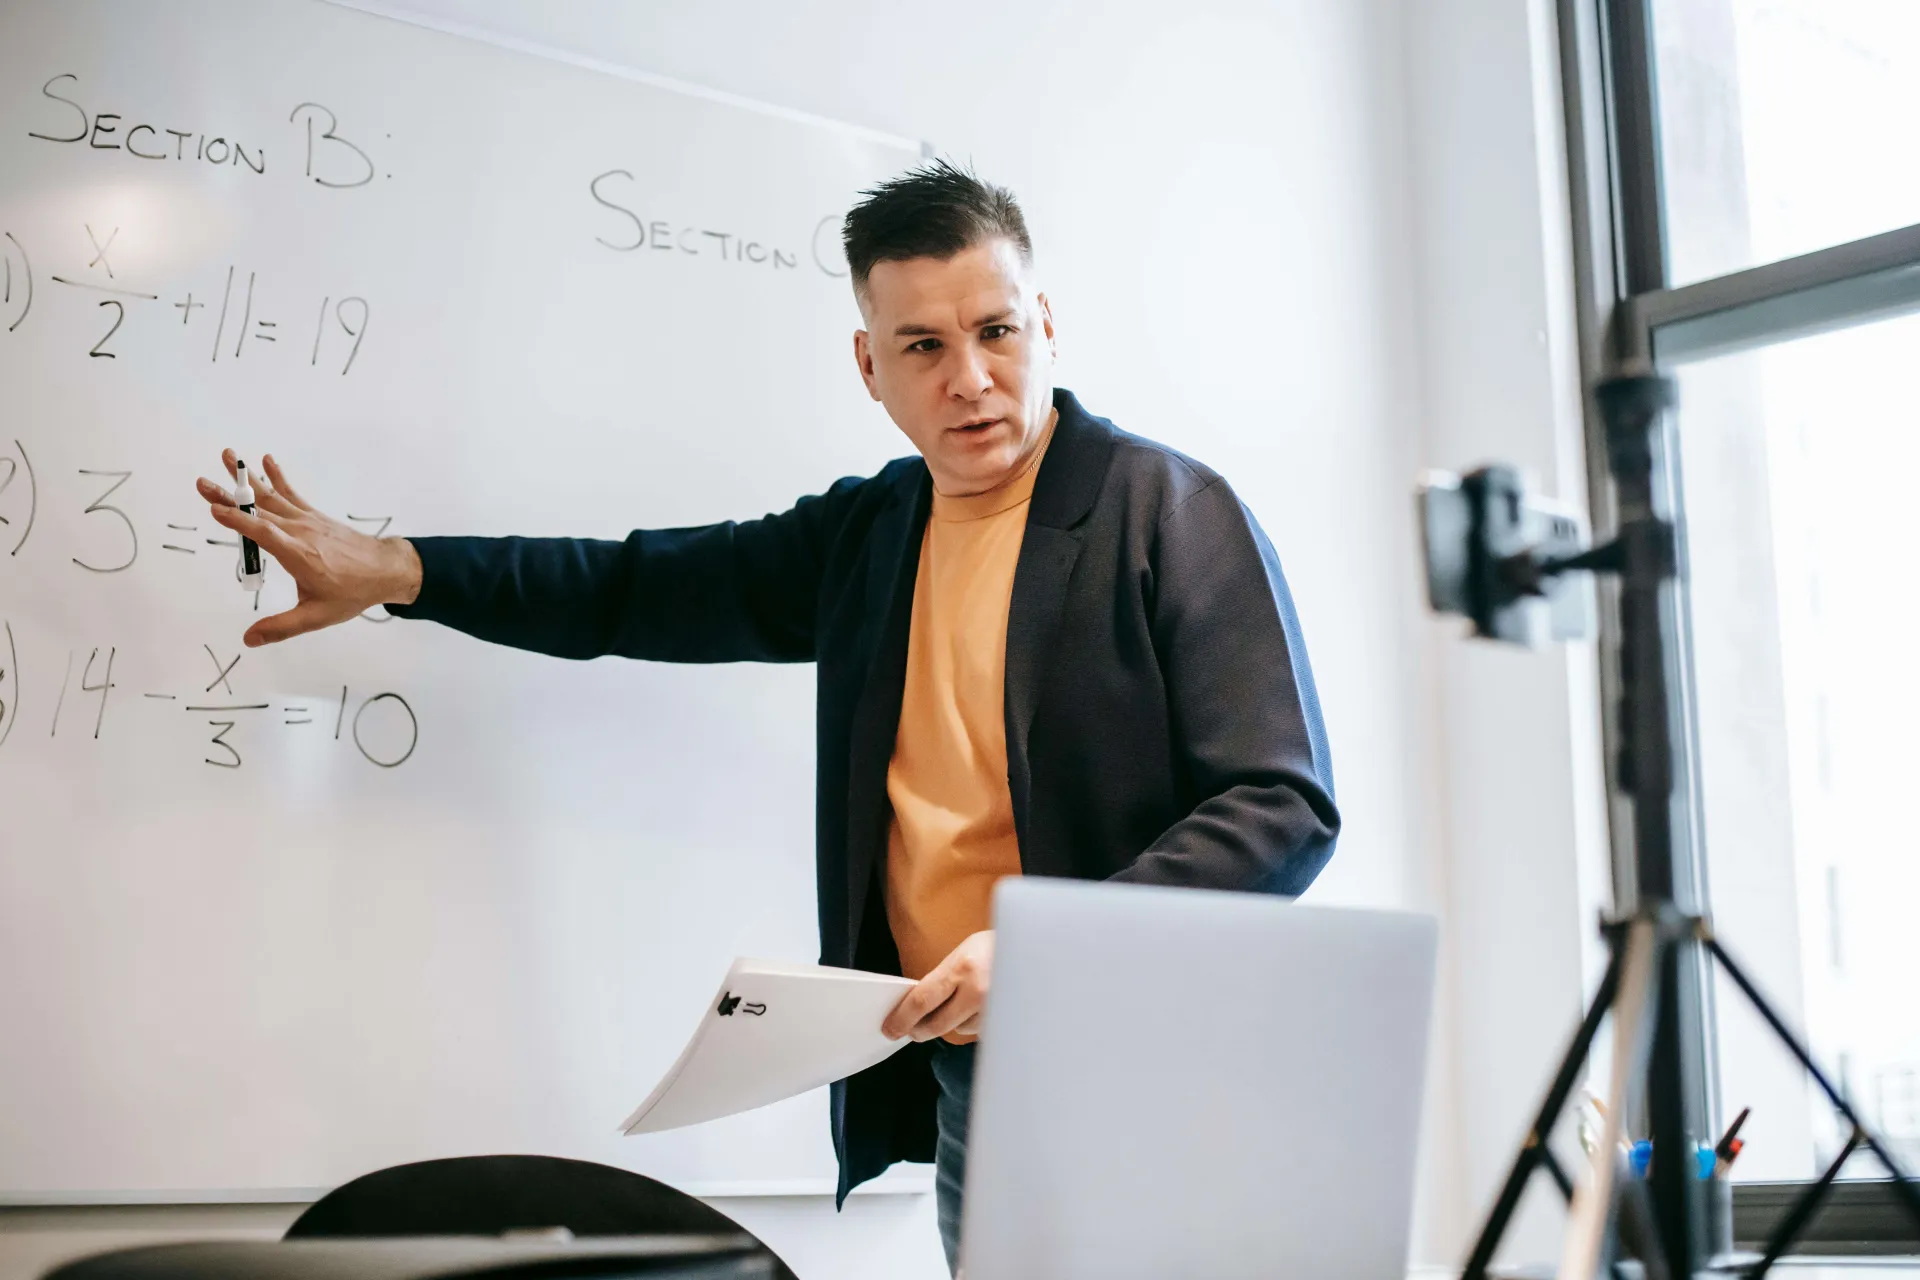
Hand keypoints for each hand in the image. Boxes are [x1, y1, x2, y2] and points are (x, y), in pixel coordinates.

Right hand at [197, 449, 422, 647]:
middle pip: (259, 512)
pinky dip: (278, 478)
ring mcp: (307, 521)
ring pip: (272, 497)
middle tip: (201, 483)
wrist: (385, 571)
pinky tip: (266, 461)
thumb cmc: (352, 593)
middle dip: (230, 497)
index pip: (263, 534)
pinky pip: (291, 494)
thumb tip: (248, 639)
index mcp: (298, 554)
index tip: (214, 509)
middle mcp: (300, 532)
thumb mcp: (317, 616)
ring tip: (227, 456)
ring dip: (247, 479)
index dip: (239, 521)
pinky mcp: (313, 517)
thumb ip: (282, 628)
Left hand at [882, 931, 993, 1041]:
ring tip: (956, 1004)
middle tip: (911, 1030)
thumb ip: (940, 980)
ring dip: (949, 1023)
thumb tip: (915, 1006)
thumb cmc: (992, 949)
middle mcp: (979, 992)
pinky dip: (969, 1022)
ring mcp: (994, 1010)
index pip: (922, 1001)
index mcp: (963, 969)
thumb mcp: (961, 955)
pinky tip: (974, 1006)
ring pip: (957, 1029)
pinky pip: (975, 1030)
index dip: (902, 1018)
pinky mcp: (1003, 1022)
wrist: (1030, 951)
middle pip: (937, 1024)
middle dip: (919, 1030)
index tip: (890, 1028)